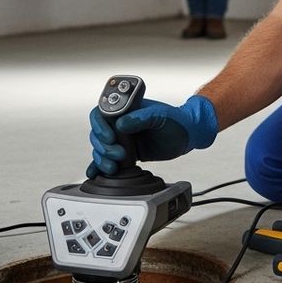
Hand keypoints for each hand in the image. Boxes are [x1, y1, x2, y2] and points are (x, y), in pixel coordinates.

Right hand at [86, 95, 218, 177]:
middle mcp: (121, 123)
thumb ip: (141, 118)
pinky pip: (109, 159)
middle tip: (119, 154)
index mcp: (127, 109)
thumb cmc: (177, 119)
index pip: (101, 113)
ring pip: (101, 148)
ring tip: (113, 167)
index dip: (100, 125)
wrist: (188, 135)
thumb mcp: (160, 115)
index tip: (110, 137)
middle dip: (104, 147)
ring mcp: (123, 138)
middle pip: (98, 134)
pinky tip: (94, 173)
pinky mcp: (127, 153)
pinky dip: (99, 166)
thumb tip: (121, 124)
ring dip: (102, 159)